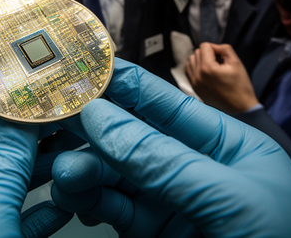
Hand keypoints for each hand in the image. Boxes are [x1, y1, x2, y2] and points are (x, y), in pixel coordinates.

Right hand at [51, 59, 290, 237]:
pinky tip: (75, 197)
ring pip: (117, 176)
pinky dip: (92, 202)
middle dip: (96, 133)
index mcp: (225, 143)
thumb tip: (103, 119)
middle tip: (61, 125)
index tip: (83, 69)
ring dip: (87, 170)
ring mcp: (173, 202)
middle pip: (132, 138)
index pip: (166, 103)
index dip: (124, 84)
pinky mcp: (155, 232)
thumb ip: (163, 160)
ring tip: (65, 174)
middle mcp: (194, 168)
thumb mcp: (229, 196)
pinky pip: (115, 210)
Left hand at [185, 43, 257, 112]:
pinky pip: (189, 71)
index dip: (215, 48)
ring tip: (213, 67)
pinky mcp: (194, 88)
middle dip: (208, 54)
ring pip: (191, 61)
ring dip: (200, 60)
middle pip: (196, 52)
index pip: (204, 46)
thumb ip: (224, 49)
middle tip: (220, 63)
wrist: (240, 108)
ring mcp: (194, 83)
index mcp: (207, 68)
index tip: (223, 57)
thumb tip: (215, 48)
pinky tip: (207, 73)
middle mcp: (197, 75)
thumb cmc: (240, 86)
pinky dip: (196, 68)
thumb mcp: (236, 62)